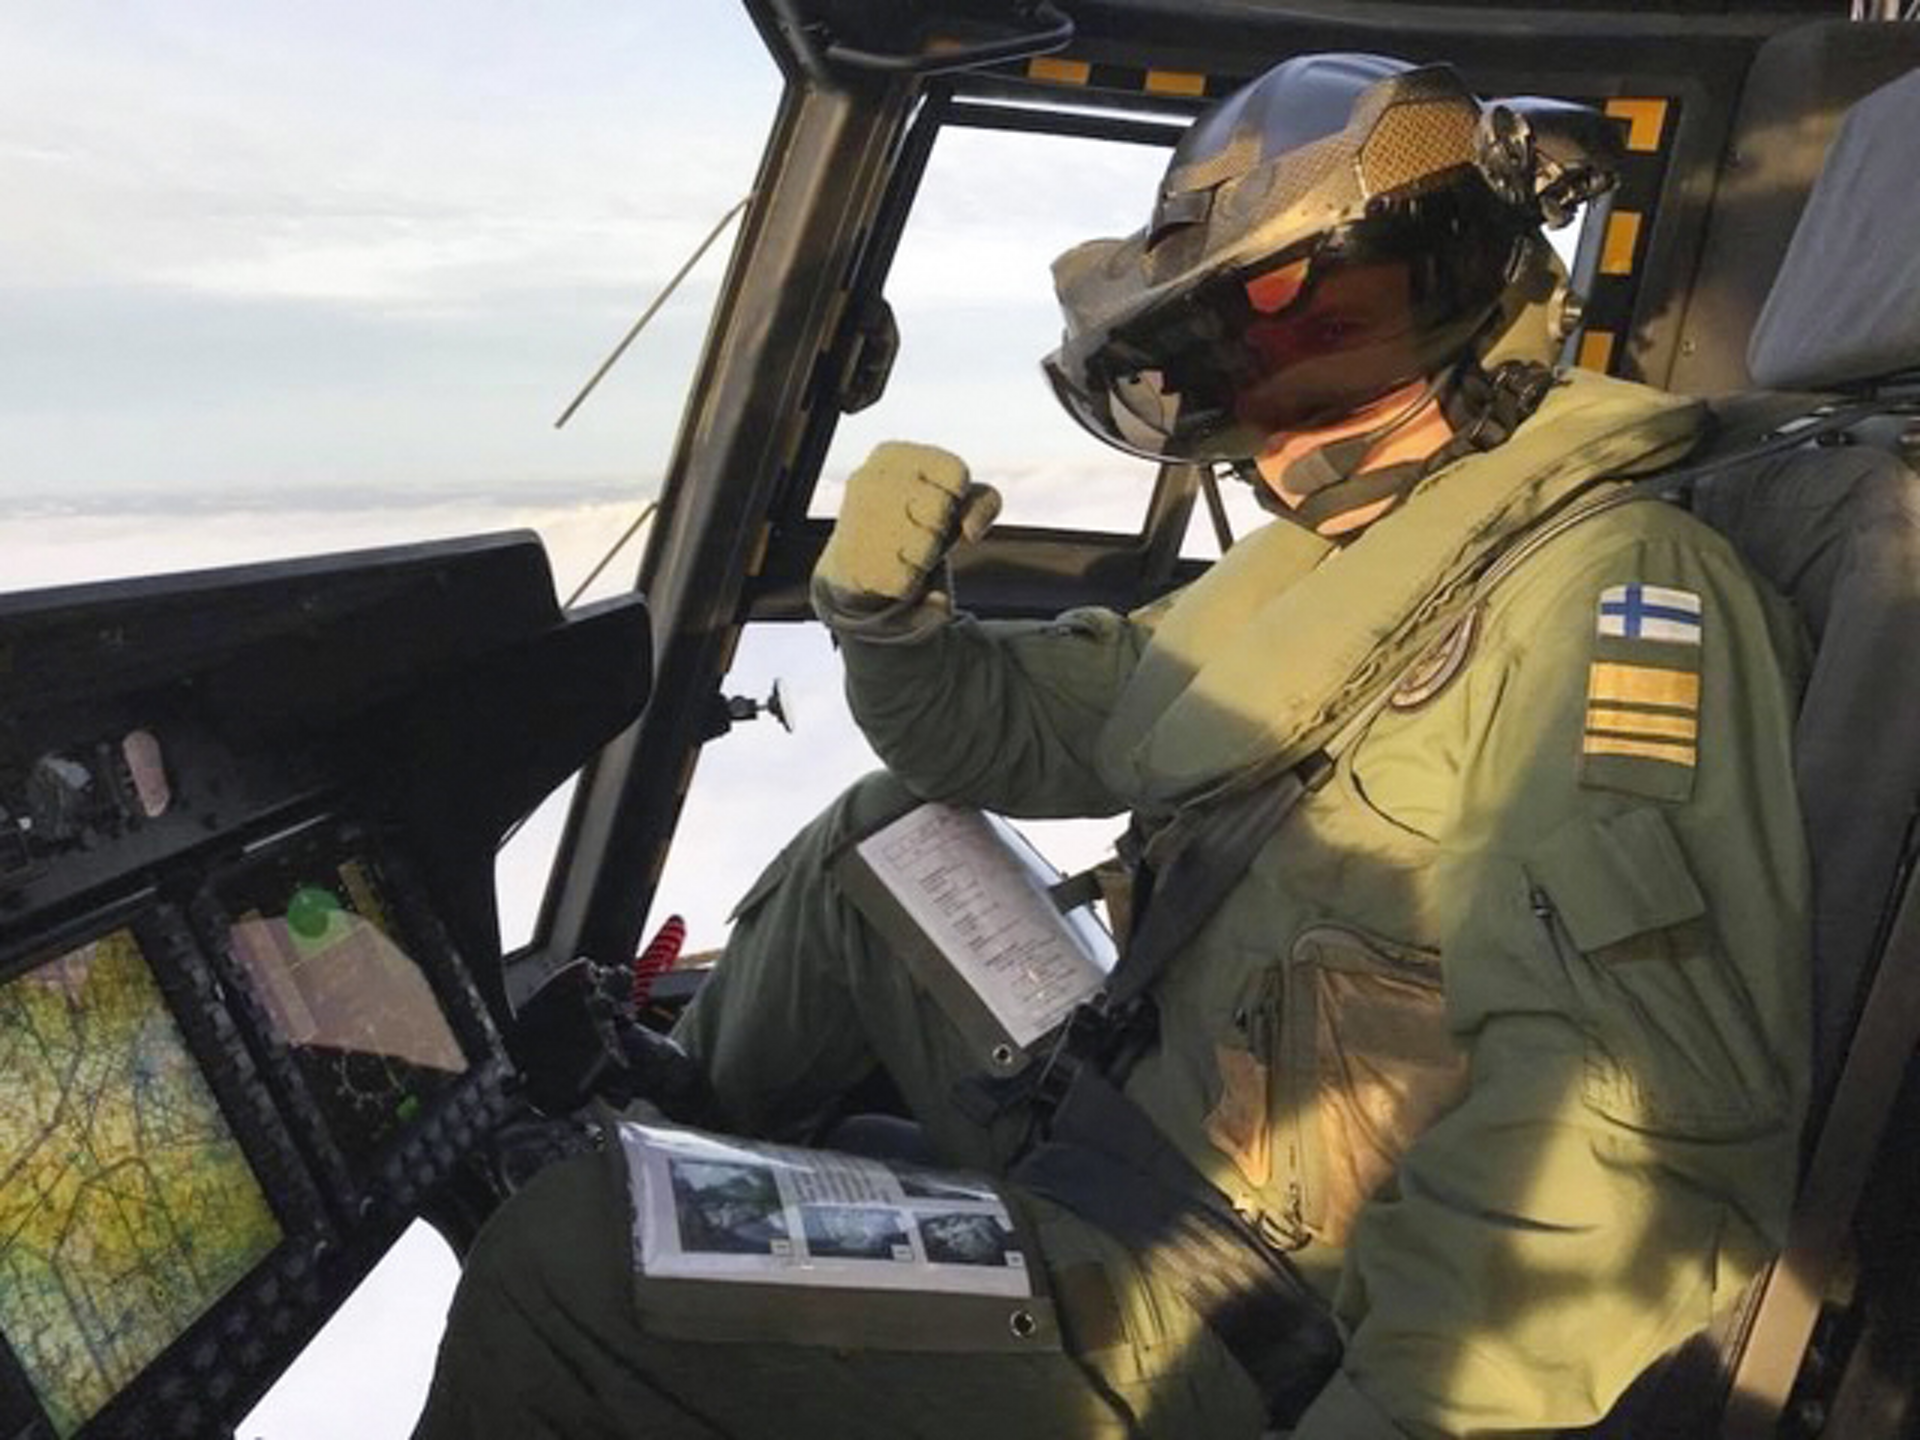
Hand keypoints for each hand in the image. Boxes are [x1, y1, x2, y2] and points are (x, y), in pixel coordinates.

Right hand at [811, 441, 1000, 637]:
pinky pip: (908, 582)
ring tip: (901, 550)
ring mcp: (858, 521)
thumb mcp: (955, 502)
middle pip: (941, 509)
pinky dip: (908, 584)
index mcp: (892, 455)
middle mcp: (870, 480)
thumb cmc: (916, 523)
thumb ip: (984, 501)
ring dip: (924, 558)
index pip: (957, 473)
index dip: (958, 498)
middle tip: (916, 530)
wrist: (859, 566)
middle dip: (939, 529)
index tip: (937, 504)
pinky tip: (888, 570)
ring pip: (925, 547)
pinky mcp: (855, 565)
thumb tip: (971, 532)